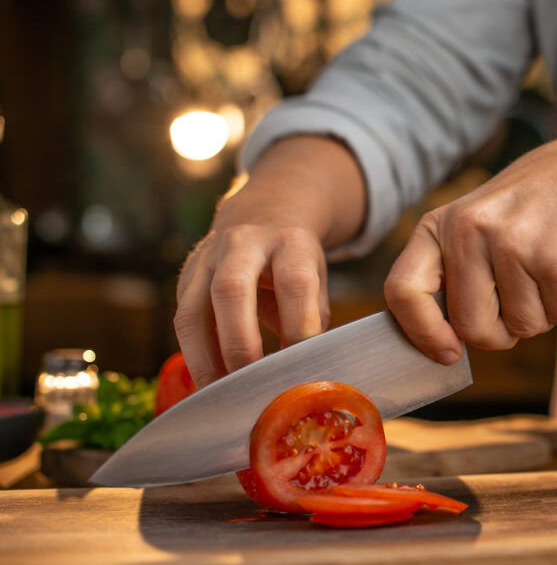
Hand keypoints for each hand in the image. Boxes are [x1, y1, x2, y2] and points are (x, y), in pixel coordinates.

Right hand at [174, 137, 365, 387]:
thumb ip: (311, 322)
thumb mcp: (315, 280)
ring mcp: (207, 259)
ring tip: (225, 396)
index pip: (294, 283)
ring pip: (192, 312)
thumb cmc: (294, 263)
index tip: (299, 365)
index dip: (298, 327)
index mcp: (290, 242)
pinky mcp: (185, 278)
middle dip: (240, 345)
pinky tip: (211, 384)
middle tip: (254, 384)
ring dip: (207, 361)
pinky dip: (195, 358)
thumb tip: (307, 378)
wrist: (262, 218)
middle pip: (231, 290)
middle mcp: (243, 244)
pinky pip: (182, 323)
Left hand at [384, 117, 556, 362]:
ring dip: (544, 311)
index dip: (421, 332)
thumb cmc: (538, 204)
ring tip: (553, 266)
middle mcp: (470, 231)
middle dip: (502, 330)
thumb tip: (444, 344)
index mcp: (441, 224)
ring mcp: (514, 244)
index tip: (448, 353)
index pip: (402, 291)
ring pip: (522, 327)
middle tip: (524, 299)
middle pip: (471, 327)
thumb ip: (457, 271)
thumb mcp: (480, 221)